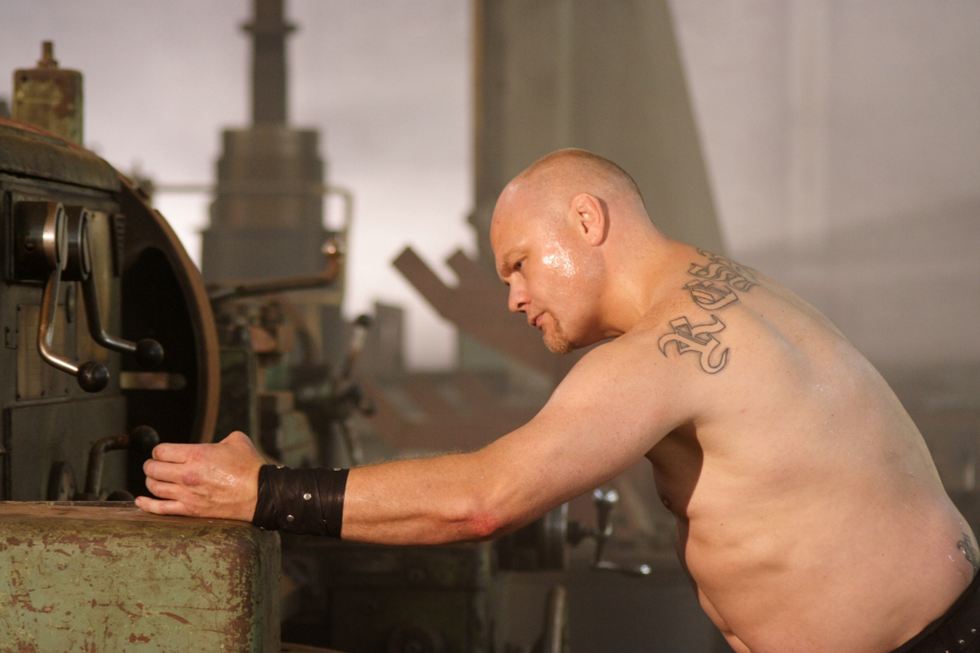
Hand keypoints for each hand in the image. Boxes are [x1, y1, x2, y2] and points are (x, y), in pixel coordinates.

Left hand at [135, 431, 263, 521]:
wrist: (260, 493)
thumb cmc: (250, 467)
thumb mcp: (236, 440)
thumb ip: (219, 439)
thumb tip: (213, 443)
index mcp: (196, 454)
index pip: (161, 451)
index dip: (160, 451)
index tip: (164, 453)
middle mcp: (187, 474)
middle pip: (153, 468)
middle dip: (152, 465)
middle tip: (156, 465)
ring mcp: (187, 494)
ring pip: (154, 487)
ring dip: (151, 481)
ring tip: (155, 479)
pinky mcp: (190, 510)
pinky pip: (159, 508)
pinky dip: (146, 504)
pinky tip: (141, 500)